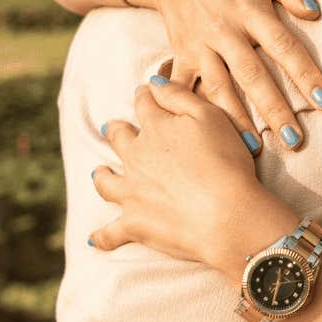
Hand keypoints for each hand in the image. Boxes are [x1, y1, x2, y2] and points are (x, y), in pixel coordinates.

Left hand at [89, 78, 299, 271]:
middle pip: (119, 138)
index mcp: (156, 128)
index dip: (145, 96)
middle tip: (115, 129)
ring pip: (106, 181)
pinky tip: (94, 240)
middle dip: (117, 131)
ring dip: (102, 175)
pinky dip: (102, 237)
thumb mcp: (211, 117)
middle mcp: (136, 157)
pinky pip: (110, 233)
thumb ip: (179, 96)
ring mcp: (131, 192)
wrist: (227, 215)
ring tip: (101, 173)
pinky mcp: (134, 224)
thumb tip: (153, 82)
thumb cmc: (226, 163)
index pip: (144, 104)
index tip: (146, 93)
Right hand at [130, 0, 321, 149]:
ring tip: (256, 149)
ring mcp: (199, 46)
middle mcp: (224, 31)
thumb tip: (314, 11)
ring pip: (219, 88)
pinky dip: (194, 112)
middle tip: (294, 140)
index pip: (282, 45)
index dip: (304, 73)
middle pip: (252, 75)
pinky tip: (207, 135)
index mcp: (250, 10)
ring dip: (237, 120)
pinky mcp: (180, 56)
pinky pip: (186, 89)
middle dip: (274, 109)